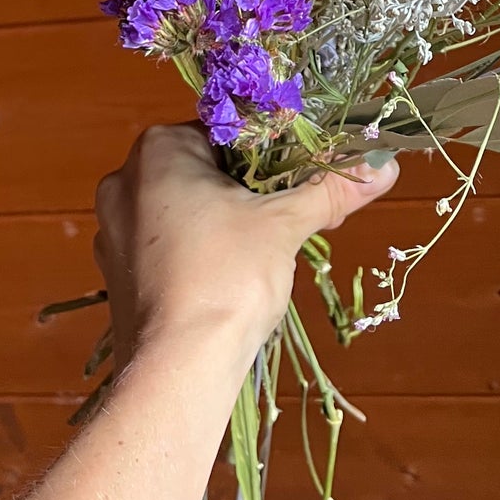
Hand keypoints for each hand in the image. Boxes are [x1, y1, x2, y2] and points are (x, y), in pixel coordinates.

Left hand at [93, 124, 398, 367]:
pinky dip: (195, 255)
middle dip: (246, 191)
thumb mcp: (286, 224)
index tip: (300, 181)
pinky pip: (165, 247)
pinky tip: (224, 279)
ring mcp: (113, 229)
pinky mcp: (116, 273)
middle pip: (203, 170)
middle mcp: (125, 179)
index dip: (271, 154)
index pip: (227, 132)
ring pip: (183, 210)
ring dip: (220, 224)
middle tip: (285, 217)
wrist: (178, 367)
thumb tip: (387, 165)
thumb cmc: (228, 276)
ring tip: (258, 253)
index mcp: (159, 149)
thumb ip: (330, 188)